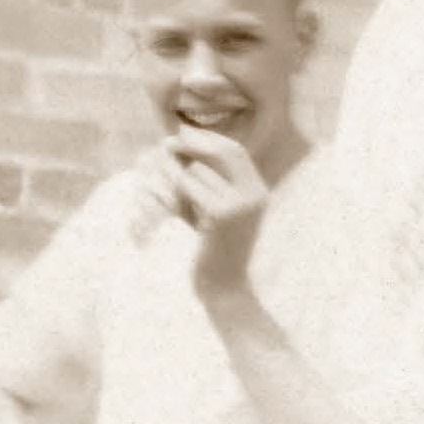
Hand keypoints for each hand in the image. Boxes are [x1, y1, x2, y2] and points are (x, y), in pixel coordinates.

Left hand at [162, 128, 270, 295]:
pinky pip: (190, 185)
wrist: (223, 289)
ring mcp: (241, 204)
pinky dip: (175, 193)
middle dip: (192, 144)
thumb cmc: (211, 251)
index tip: (181, 133)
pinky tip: (174, 211)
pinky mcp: (222, 214)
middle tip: (165, 145)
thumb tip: (179, 144)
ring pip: (199, 170)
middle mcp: (255, 194)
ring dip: (178, 180)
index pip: (235, 150)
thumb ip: (205, 182)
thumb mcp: (212, 212)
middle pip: (222, 151)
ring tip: (173, 203)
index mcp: (258, 191)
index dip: (208, 139)